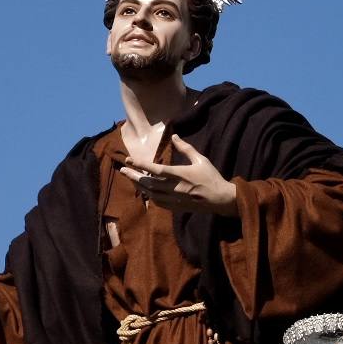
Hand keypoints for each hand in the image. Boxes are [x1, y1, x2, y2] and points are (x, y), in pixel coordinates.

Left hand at [120, 136, 237, 215]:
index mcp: (180, 175)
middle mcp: (174, 188)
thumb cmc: (211, 177)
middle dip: (133, 176)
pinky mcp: (176, 207)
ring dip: (139, 186)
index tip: (129, 160)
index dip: (140, 164)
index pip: (156, 169)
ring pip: (150, 193)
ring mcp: (174, 199)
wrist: (220, 199)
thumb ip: (186, 148)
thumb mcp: (200, 159)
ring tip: (130, 179)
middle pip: (148, 183)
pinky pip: (157, 202)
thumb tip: (175, 136)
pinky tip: (144, 190)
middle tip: (122, 170)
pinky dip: (148, 195)